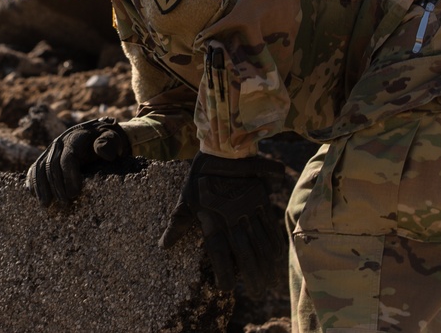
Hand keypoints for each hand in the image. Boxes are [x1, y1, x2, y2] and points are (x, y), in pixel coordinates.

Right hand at [26, 118, 128, 206]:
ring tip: (45, 205)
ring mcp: (51, 149)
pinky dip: (32, 181)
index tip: (75, 193)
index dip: (69, 176)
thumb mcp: (114, 138)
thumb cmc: (109, 140)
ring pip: (39, 167)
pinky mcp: (47, 156)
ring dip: (40, 187)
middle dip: (56, 186)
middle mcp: (60, 142)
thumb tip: (102, 152)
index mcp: (76, 138)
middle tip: (64, 204)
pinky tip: (33, 194)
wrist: (100, 133)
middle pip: (51, 165)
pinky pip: (35, 168)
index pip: (68, 158)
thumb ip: (109, 143)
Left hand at [159, 152, 284, 293]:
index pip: (217, 252)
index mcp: (211, 217)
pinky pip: (269, 227)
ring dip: (266, 264)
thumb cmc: (200, 176)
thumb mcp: (185, 198)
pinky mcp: (260, 201)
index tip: (226, 288)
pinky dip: (274, 244)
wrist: (223, 149)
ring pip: (260, 242)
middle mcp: (231, 216)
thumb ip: (178, 224)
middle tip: (256, 293)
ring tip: (268, 281)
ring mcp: (248, 209)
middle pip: (245, 252)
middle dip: (252, 275)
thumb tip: (164, 246)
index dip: (223, 272)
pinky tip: (276, 257)